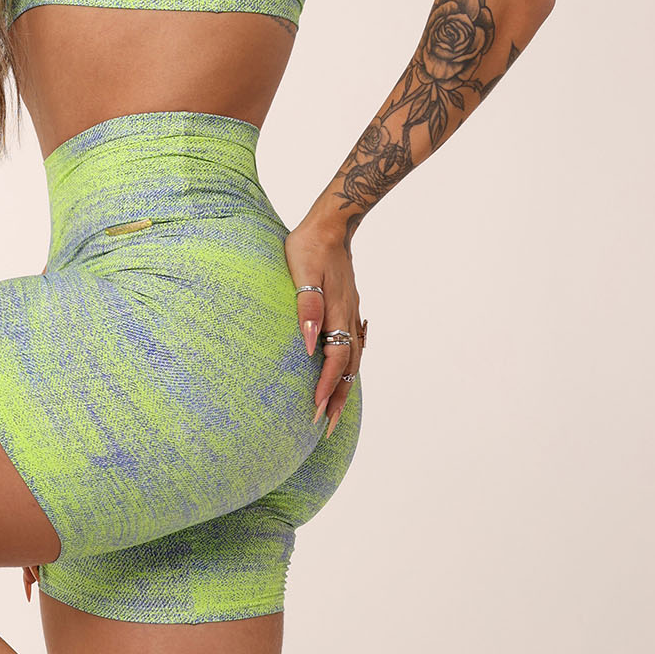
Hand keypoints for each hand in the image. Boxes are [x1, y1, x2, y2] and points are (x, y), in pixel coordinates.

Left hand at [284, 217, 366, 436]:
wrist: (331, 225)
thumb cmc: (308, 247)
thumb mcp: (301, 272)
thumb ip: (306, 306)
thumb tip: (308, 342)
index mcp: (336, 312)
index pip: (334, 360)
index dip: (325, 387)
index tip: (316, 411)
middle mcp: (348, 318)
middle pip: (347, 368)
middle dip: (337, 399)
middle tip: (327, 428)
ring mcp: (351, 314)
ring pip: (353, 359)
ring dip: (344, 386)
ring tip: (334, 410)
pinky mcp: (348, 310)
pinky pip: (353, 346)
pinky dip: (348, 367)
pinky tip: (342, 374)